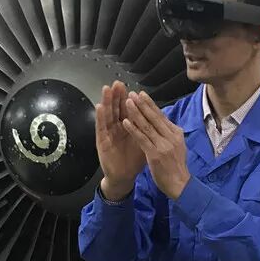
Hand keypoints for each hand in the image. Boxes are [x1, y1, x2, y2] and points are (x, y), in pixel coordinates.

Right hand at [95, 82, 145, 198]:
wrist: (124, 176)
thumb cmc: (134, 160)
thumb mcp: (144, 142)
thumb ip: (148, 130)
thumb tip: (160, 117)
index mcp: (128, 127)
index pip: (129, 110)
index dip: (130, 99)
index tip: (132, 87)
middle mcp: (117, 128)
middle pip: (117, 109)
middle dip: (118, 96)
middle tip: (118, 83)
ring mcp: (108, 134)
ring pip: (108, 114)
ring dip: (107, 101)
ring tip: (107, 89)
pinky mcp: (102, 142)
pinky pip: (100, 128)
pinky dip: (100, 117)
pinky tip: (99, 106)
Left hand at [122, 91, 190, 199]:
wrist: (180, 184)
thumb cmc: (176, 166)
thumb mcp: (177, 146)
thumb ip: (169, 134)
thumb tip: (162, 121)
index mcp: (176, 133)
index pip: (161, 115)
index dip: (150, 104)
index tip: (141, 94)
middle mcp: (171, 136)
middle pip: (154, 117)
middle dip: (142, 104)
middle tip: (132, 93)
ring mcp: (163, 145)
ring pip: (147, 125)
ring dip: (136, 112)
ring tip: (127, 102)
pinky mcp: (155, 154)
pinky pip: (142, 138)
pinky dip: (133, 129)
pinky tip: (125, 121)